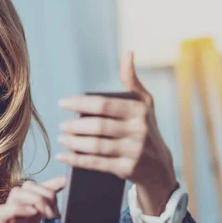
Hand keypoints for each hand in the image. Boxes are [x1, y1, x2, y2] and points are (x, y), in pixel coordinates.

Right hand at [0, 176, 104, 222]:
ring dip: (34, 198)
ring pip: (16, 194)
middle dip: (45, 191)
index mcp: (32, 219)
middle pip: (27, 187)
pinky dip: (17, 208)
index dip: (52, 183)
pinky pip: (2, 211)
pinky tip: (32, 214)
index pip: (39, 191)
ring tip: (48, 214)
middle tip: (57, 210)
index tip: (68, 182)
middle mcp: (20, 218)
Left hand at [56, 51, 177, 214]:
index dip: (80, 103)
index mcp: (139, 110)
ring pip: (96, 146)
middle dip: (76, 126)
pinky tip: (63, 156)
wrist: (160, 166)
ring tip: (61, 138)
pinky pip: (97, 164)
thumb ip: (131, 79)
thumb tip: (128, 52)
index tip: (62, 103)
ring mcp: (134, 151)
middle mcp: (138, 130)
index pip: (104, 104)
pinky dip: (77, 160)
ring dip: (74, 143)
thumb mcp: (144, 103)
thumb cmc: (146, 127)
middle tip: (61, 125)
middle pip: (98, 126)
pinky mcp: (128, 169)